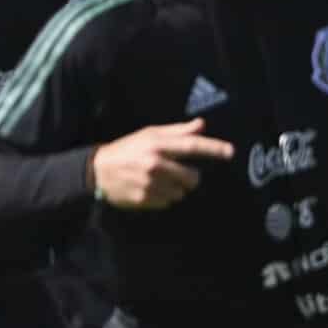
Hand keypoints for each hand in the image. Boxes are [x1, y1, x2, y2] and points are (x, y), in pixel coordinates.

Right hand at [88, 119, 233, 208]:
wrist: (97, 170)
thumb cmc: (127, 149)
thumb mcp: (149, 134)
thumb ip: (177, 131)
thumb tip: (202, 125)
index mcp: (157, 145)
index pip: (191, 145)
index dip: (213, 148)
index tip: (231, 152)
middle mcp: (155, 164)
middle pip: (192, 177)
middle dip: (189, 177)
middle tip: (176, 173)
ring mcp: (149, 184)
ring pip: (181, 192)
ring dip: (174, 188)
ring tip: (157, 181)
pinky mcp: (144, 199)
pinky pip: (167, 202)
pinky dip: (162, 197)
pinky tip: (149, 189)